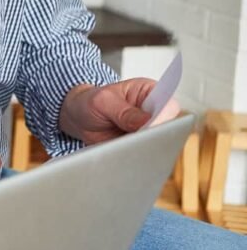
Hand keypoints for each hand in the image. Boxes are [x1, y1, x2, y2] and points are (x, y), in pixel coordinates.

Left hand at [59, 79, 180, 144]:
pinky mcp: (141, 146)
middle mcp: (155, 112)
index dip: (163, 119)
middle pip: (167, 128)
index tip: (150, 128)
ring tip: (125, 149)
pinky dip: (135, 157)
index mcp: (150, 92)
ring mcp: (149, 131)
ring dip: (143, 149)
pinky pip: (144, 154)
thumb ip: (123, 111)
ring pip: (157, 144)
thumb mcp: (103, 101)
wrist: (80, 117)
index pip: (168, 106)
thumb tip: (145, 120)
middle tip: (136, 142)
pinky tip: (123, 156)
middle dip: (153, 137)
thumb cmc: (92, 102)